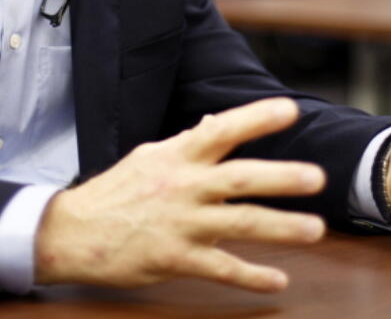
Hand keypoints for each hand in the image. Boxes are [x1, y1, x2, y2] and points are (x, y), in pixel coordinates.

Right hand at [35, 97, 327, 291]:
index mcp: (176, 157)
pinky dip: (251, 276)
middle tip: (317, 177)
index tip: (289, 110)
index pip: (220, 130)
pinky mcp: (174, 258)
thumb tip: (215, 123)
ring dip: (280, 228)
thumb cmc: (115, 192)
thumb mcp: (149, 157)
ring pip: (238, 224)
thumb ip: (186, 143)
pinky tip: (277, 281)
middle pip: (239, 179)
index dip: (255, 119)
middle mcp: (182, 187)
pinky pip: (220, 268)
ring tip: (315, 229)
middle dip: (280, 177)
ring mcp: (180, 224)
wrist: (73, 233)